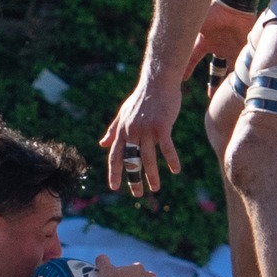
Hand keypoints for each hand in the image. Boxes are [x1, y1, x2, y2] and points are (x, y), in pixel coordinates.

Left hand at [99, 74, 181, 197]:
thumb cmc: (142, 98)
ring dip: (152, 175)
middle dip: (133, 178)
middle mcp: (132, 132)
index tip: (114, 187)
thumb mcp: (123, 114)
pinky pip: (166, 148)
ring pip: (147, 158)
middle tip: (137, 193)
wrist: (157, 82)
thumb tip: (102, 144)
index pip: (115, 155)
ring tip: (155, 188)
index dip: (114, 172)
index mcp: (122, 131)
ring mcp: (146, 130)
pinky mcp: (161, 126)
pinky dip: (171, 160)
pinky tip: (175, 170)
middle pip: (131, 160)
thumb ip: (113, 130)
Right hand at [188, 0, 255, 89]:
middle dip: (214, 82)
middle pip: (216, 69)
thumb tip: (162, 43)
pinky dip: (244, 72)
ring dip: (230, 81)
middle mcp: (218, 46)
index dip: (187, 69)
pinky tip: (245, 85)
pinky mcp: (244, 46)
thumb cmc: (212, 11)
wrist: (234, 3)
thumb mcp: (195, 24)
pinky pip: (245, 62)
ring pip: (231, 69)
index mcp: (204, 42)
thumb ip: (182, 34)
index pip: (193, 59)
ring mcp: (231, 47)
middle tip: (212, 96)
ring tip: (230, 95)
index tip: (182, 80)